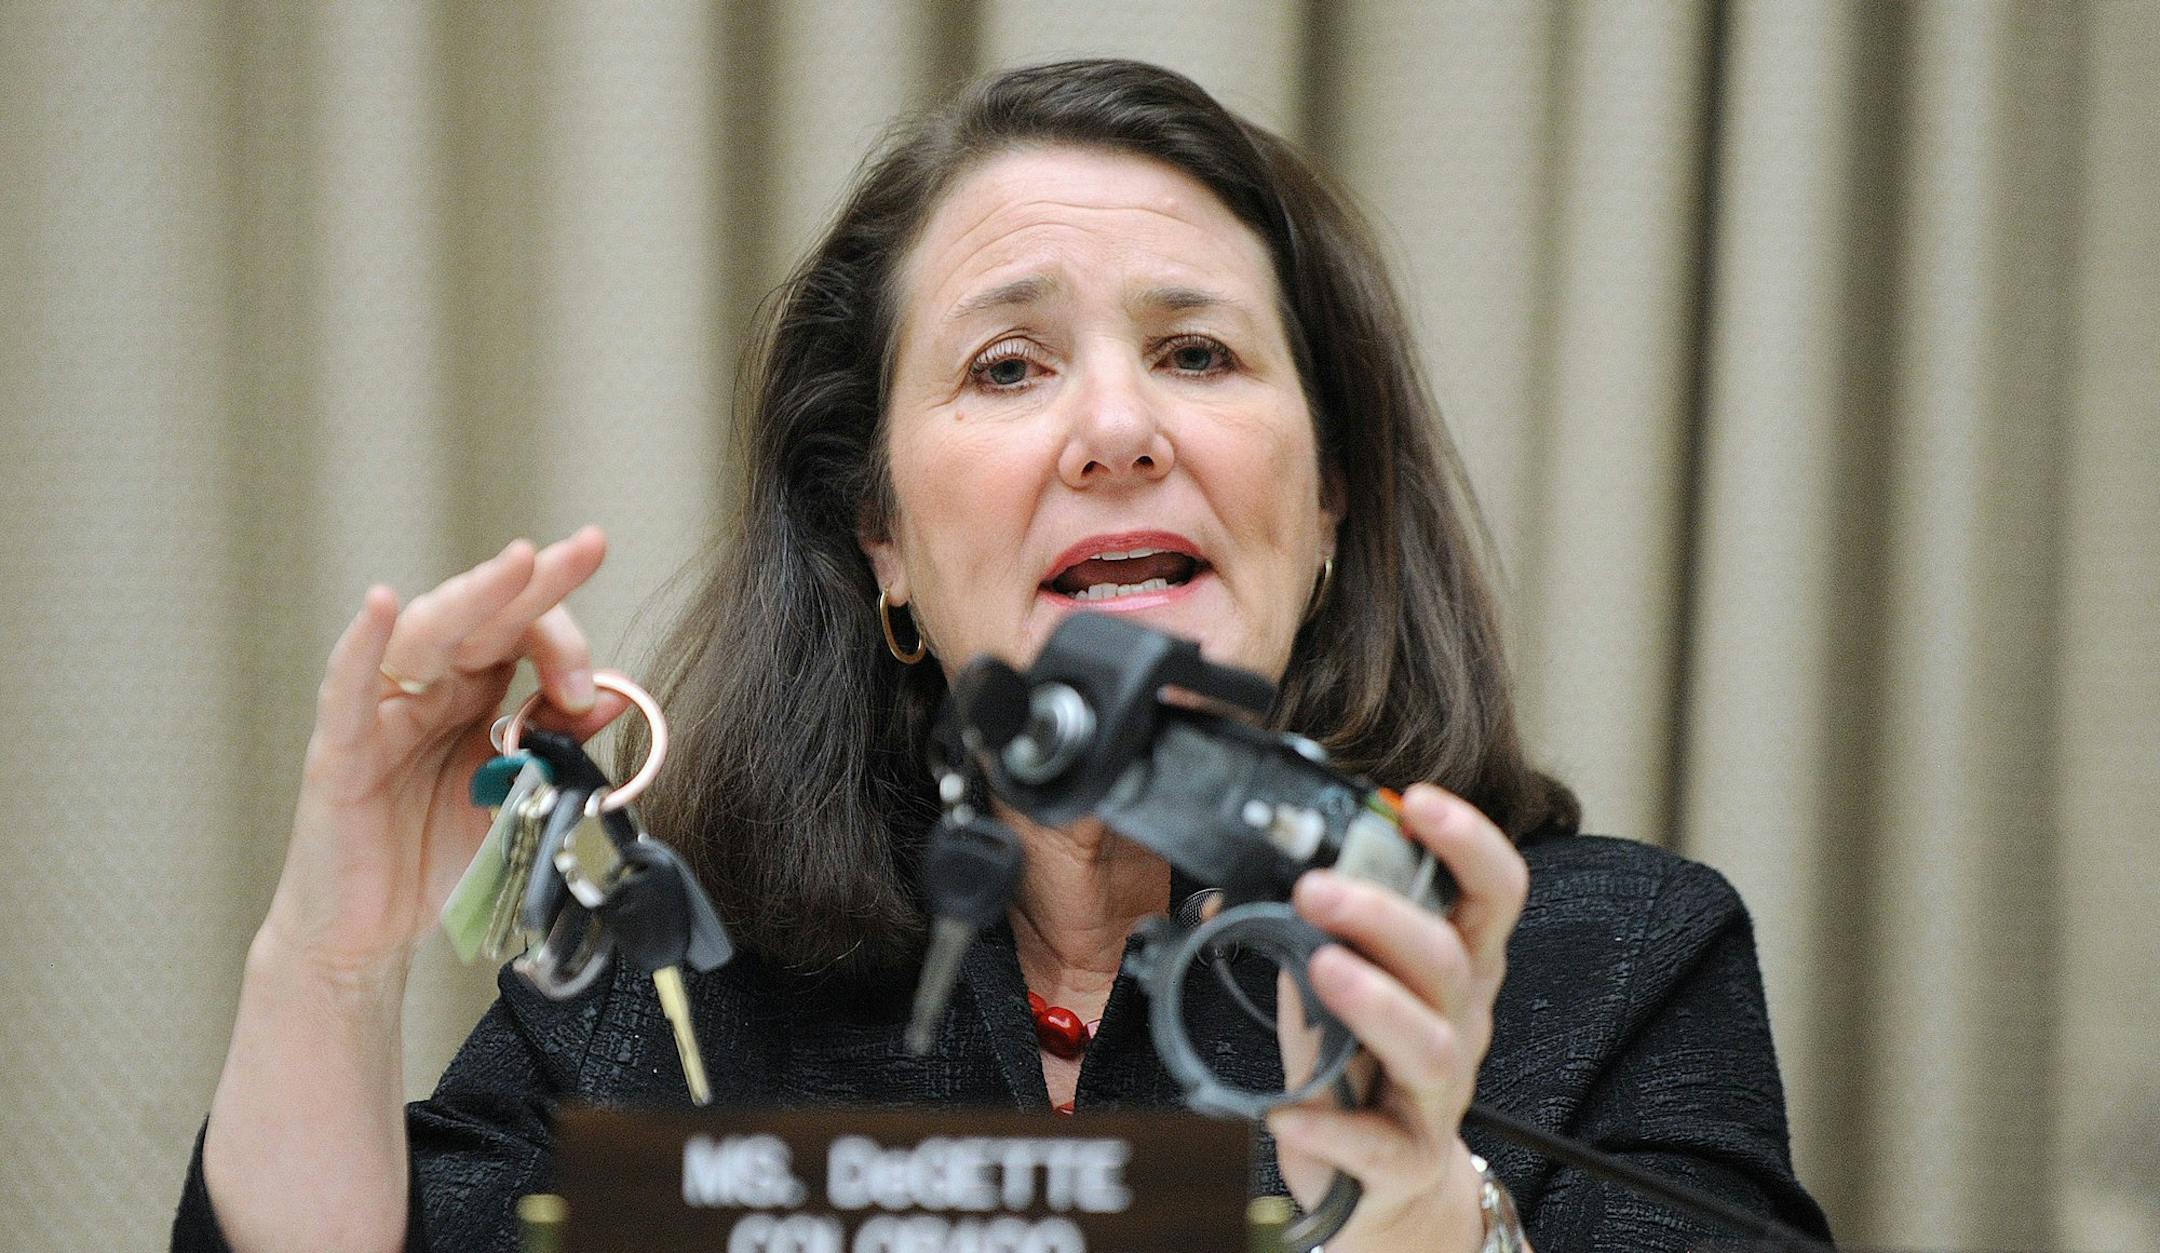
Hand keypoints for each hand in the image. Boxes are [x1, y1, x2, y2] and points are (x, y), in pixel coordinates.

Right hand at [258, 527, 622, 978]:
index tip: (594, 680)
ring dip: (474, 596)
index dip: (563, 641)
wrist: (373, 933)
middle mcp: (429, 689)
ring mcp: (382, 713)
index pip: (522, 635)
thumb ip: (561, 746)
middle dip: (537, 582)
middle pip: (484, 619)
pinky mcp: (340, 752)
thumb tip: (613, 694)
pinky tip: (383, 604)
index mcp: (474, 693)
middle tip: (585, 548)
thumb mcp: (520, 796)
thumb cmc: (439, 856)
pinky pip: (347, 690)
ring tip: (518, 562)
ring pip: (425, 635)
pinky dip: (362, 644)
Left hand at [1269, 783, 1530, 1250]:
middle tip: (1314, 885)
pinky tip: (1287, 1111)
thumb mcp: (1332, 981)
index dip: (1469, 841)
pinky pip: (1380, 1145)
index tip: (1416, 801)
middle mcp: (1461, 1024)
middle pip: (1449, 960)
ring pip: (1430, 1045)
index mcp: (1455, 966)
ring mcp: (1440, 1095)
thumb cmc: (1355, 1062)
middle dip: (1385, 915)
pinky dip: (1333, 1127)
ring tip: (1320, 967)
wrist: (1378, 1181)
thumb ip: (1305, 926)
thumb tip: (1244, 867)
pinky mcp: (1408, 1160)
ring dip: (1377, 1001)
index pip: (1492, 893)